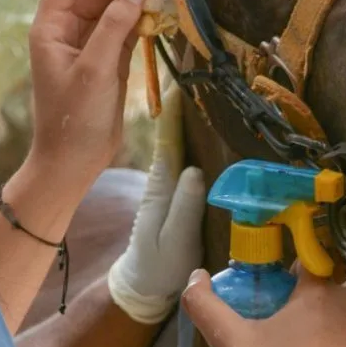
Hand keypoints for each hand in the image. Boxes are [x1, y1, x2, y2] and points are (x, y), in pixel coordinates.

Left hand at [27, 0, 167, 182]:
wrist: (73, 163)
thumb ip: (114, 27)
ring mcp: (91, 42)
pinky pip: (127, 26)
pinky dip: (144, 17)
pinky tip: (164, 11)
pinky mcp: (110, 58)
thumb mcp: (94, 70)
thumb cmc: (74, 119)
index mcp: (51, 27)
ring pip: (115, 5)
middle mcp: (68, 29)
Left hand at [108, 93, 205, 322]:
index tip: (182, 77)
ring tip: (199, 78)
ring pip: (178, 138)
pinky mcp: (174, 188)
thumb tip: (194, 170)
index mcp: (162, 184)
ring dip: (185, 109)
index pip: (168, 138)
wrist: (145, 284)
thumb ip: (183, 207)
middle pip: (174, 129)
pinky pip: (181, 153)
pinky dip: (186, 132)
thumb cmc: (161, 266)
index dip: (175, 109)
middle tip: (194, 63)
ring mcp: (169, 181)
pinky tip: (197, 116)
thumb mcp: (173, 239)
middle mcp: (165, 176)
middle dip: (182, 97)